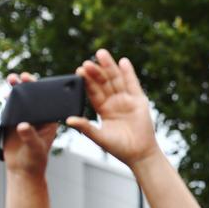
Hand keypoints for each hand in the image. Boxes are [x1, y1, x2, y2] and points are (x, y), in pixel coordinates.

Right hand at [2, 73, 56, 176]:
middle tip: (24, 76)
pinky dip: (8, 100)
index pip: (49, 103)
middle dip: (29, 85)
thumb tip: (21, 125)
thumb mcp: (35, 148)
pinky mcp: (14, 121)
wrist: (22, 169)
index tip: (40, 82)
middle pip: (35, 98)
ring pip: (22, 101)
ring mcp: (26, 118)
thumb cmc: (35, 160)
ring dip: (17, 89)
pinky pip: (11, 108)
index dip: (45, 91)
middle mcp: (39, 117)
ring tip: (12, 78)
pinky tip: (5, 93)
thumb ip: (29, 136)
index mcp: (50, 121)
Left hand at [69, 49, 158, 166]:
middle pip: (104, 83)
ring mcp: (127, 100)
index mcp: (103, 109)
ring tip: (102, 54)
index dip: (87, 81)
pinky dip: (129, 73)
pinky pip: (133, 84)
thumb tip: (68, 120)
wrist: (139, 153)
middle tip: (88, 61)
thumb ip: (85, 127)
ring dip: (110, 67)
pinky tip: (123, 62)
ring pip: (116, 80)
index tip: (80, 71)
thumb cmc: (119, 148)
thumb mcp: (99, 137)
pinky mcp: (139, 101)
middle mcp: (114, 102)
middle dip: (96, 71)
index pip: (93, 92)